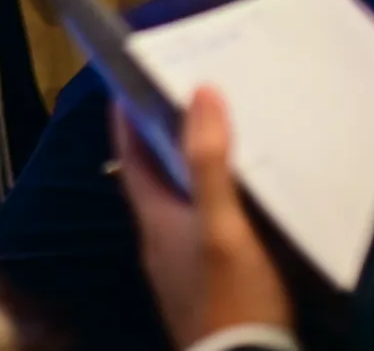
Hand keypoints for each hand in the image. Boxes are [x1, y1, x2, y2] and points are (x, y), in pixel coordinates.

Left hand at [116, 88, 293, 347]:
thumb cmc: (230, 296)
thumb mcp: (222, 225)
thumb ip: (209, 163)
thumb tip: (201, 91)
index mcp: (153, 217)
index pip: (130, 153)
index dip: (129, 114)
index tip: (135, 76)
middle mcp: (159, 237)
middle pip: (156, 175)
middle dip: (168, 137)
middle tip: (191, 99)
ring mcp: (180, 262)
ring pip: (180, 201)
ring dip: (195, 170)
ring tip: (222, 139)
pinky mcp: (205, 282)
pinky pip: (203, 227)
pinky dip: (216, 203)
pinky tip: (244, 200)